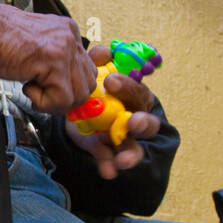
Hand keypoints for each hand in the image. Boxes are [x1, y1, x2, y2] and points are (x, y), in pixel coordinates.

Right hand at [0, 0, 96, 112]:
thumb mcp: (36, 46)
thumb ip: (53, 60)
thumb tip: (63, 87)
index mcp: (68, 33)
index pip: (87, 71)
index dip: (70, 89)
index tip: (51, 93)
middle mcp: (70, 38)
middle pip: (87, 86)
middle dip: (65, 100)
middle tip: (42, 97)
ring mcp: (64, 49)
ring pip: (78, 95)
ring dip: (54, 103)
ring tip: (33, 90)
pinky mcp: (53, 62)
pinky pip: (61, 98)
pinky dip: (43, 102)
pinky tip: (27, 87)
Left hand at [64, 45, 160, 178]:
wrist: (75, 111)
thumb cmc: (96, 90)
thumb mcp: (95, 75)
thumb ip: (99, 62)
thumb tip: (103, 51)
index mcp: (135, 98)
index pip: (138, 92)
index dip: (128, 87)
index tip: (111, 81)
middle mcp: (134, 119)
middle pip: (147, 124)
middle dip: (142, 124)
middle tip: (132, 122)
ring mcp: (122, 138)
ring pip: (134, 148)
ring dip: (130, 154)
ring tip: (123, 160)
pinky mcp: (107, 152)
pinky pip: (110, 160)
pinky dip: (109, 166)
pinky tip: (108, 171)